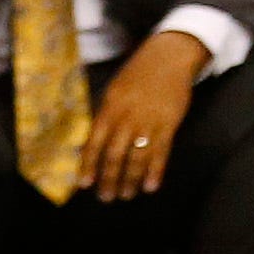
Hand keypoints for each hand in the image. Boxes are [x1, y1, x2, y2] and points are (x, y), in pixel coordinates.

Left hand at [80, 29, 204, 200]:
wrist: (169, 56)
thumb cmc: (138, 75)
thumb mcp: (115, 90)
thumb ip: (105, 116)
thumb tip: (90, 146)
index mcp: (111, 107)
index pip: (95, 141)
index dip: (88, 165)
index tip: (84, 184)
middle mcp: (128, 116)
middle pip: (115, 154)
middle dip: (109, 179)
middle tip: (106, 197)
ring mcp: (149, 120)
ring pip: (137, 157)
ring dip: (130, 180)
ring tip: (127, 195)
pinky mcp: (169, 123)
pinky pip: (161, 151)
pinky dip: (155, 171)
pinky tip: (151, 186)